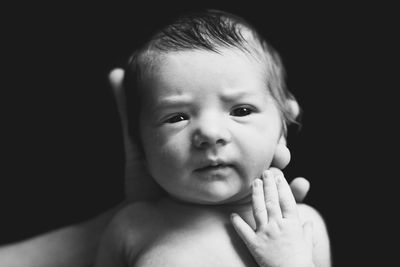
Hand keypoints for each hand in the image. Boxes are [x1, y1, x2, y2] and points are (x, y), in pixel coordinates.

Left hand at [109, 68, 308, 202]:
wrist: (146, 232)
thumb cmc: (144, 192)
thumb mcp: (139, 148)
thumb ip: (129, 113)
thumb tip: (115, 73)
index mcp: (210, 156)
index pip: (240, 132)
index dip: (254, 115)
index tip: (272, 99)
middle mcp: (228, 175)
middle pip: (260, 151)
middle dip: (274, 136)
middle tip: (289, 117)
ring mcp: (238, 196)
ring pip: (272, 177)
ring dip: (283, 163)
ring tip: (286, 154)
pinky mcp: (244, 217)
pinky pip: (275, 209)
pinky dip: (295, 198)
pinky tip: (304, 186)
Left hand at [231, 171, 313, 266]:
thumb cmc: (301, 261)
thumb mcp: (306, 244)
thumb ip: (306, 231)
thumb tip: (308, 223)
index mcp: (292, 224)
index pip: (287, 201)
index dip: (282, 187)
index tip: (279, 177)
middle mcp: (278, 225)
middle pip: (272, 201)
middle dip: (268, 185)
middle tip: (265, 173)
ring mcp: (265, 234)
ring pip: (259, 209)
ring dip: (256, 194)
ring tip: (254, 183)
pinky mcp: (255, 244)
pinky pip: (244, 231)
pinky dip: (237, 223)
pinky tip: (232, 215)